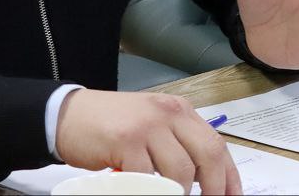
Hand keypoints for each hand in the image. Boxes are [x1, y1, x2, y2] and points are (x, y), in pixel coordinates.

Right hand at [55, 88, 240, 194]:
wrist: (69, 115)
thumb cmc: (111, 124)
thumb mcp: (153, 125)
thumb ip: (177, 143)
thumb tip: (205, 176)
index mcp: (180, 110)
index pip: (216, 144)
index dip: (229, 176)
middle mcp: (168, 114)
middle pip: (207, 155)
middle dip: (214, 187)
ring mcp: (148, 126)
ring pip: (181, 170)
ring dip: (180, 193)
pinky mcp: (127, 141)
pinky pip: (148, 176)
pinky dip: (150, 191)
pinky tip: (144, 191)